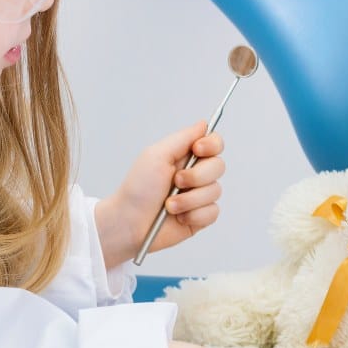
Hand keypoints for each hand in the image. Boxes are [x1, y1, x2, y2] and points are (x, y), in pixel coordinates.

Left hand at [95, 121, 225, 267]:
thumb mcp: (156, 155)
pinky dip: (194, 215)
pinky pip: (212, 212)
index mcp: (184, 156)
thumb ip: (183, 138)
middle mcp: (194, 174)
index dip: (212, 145)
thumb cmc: (137, 189)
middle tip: (176, 181)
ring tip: (169, 205)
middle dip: (197, 176)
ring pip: (215, 191)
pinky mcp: (200, 217)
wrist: (129, 223)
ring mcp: (198, 196)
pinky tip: (178, 218)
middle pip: (218, 166)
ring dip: (190, 199)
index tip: (197, 150)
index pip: (214, 143)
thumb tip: (204, 124)